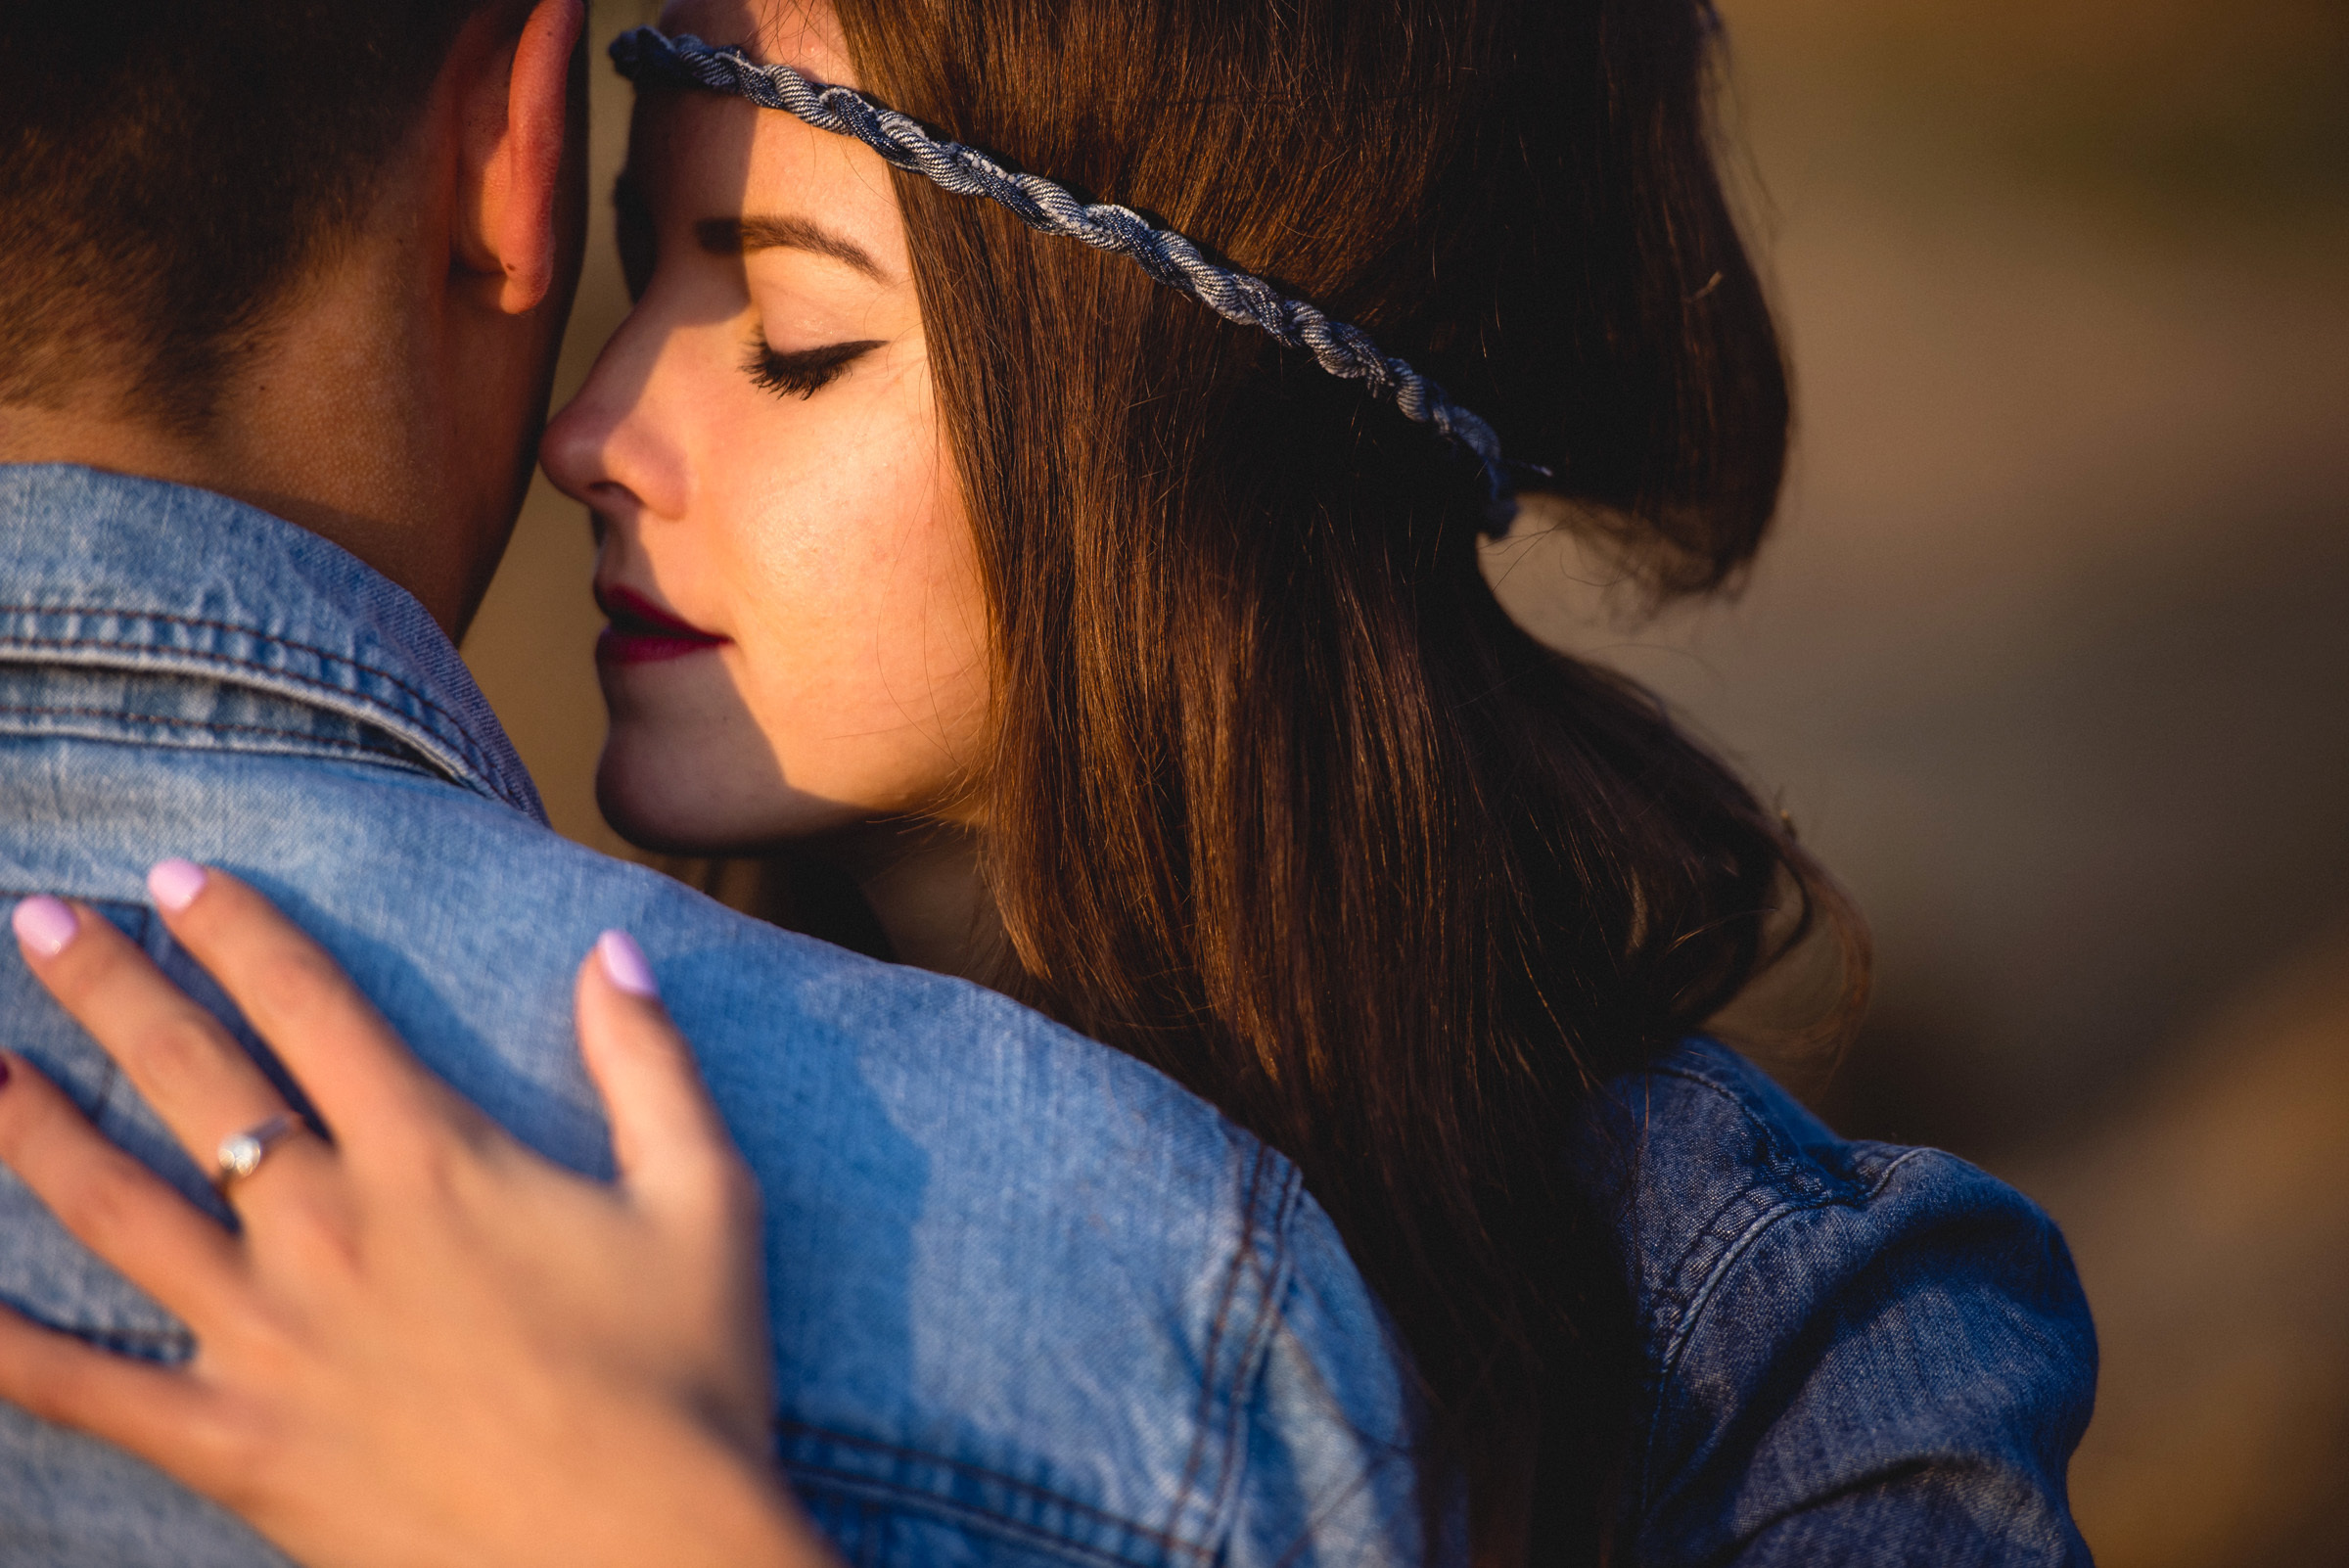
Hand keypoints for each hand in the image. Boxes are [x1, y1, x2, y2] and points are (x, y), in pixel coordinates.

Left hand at [0, 866, 837, 1567]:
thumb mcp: (704, 1199)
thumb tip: (612, 949)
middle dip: (109, 986)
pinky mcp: (235, 1443)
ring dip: (32, 1125)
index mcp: (434, 1160)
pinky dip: (3, 1345)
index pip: (314, 1009)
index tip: (179, 877)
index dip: (241, 932)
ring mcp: (268, 1338)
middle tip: (40, 921)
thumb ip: (650, 1065)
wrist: (643, 1556)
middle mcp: (329, 1227)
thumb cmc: (687, 1380)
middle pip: (195, 1078)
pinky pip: (84, 1391)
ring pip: (115, 1208)